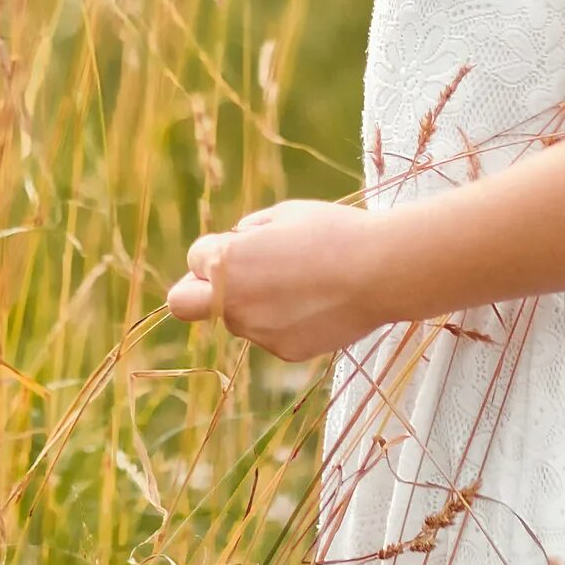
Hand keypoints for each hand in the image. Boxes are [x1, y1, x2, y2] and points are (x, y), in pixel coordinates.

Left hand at [163, 199, 388, 361]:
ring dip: (251, 303)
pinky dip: (283, 321)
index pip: (196, 258)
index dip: (217, 250)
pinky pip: (269, 335)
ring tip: (299, 283)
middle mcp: (233, 302)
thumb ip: (248, 232)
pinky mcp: (285, 351)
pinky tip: (316, 303)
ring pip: (236, 318)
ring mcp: (258, 332)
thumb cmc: (333, 232)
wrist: (381, 272)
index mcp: (226, 262)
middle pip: (183, 303)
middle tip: (224, 282)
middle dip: (194, 292)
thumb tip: (234, 244)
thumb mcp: (284, 213)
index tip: (242, 246)